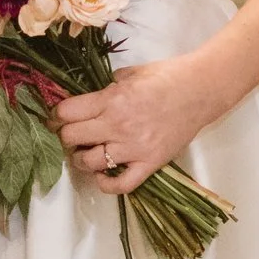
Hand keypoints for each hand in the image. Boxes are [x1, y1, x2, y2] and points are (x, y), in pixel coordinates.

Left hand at [56, 59, 219, 194]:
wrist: (201, 90)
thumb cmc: (167, 76)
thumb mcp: (130, 73)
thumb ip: (106, 87)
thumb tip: (88, 99)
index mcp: (111, 99)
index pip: (66, 113)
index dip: (56, 115)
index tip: (57, 118)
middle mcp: (118, 125)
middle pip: (71, 138)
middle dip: (65, 136)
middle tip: (69, 135)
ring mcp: (133, 148)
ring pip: (89, 162)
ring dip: (81, 159)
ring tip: (84, 153)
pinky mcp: (149, 163)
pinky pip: (120, 184)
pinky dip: (105, 184)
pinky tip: (101, 177)